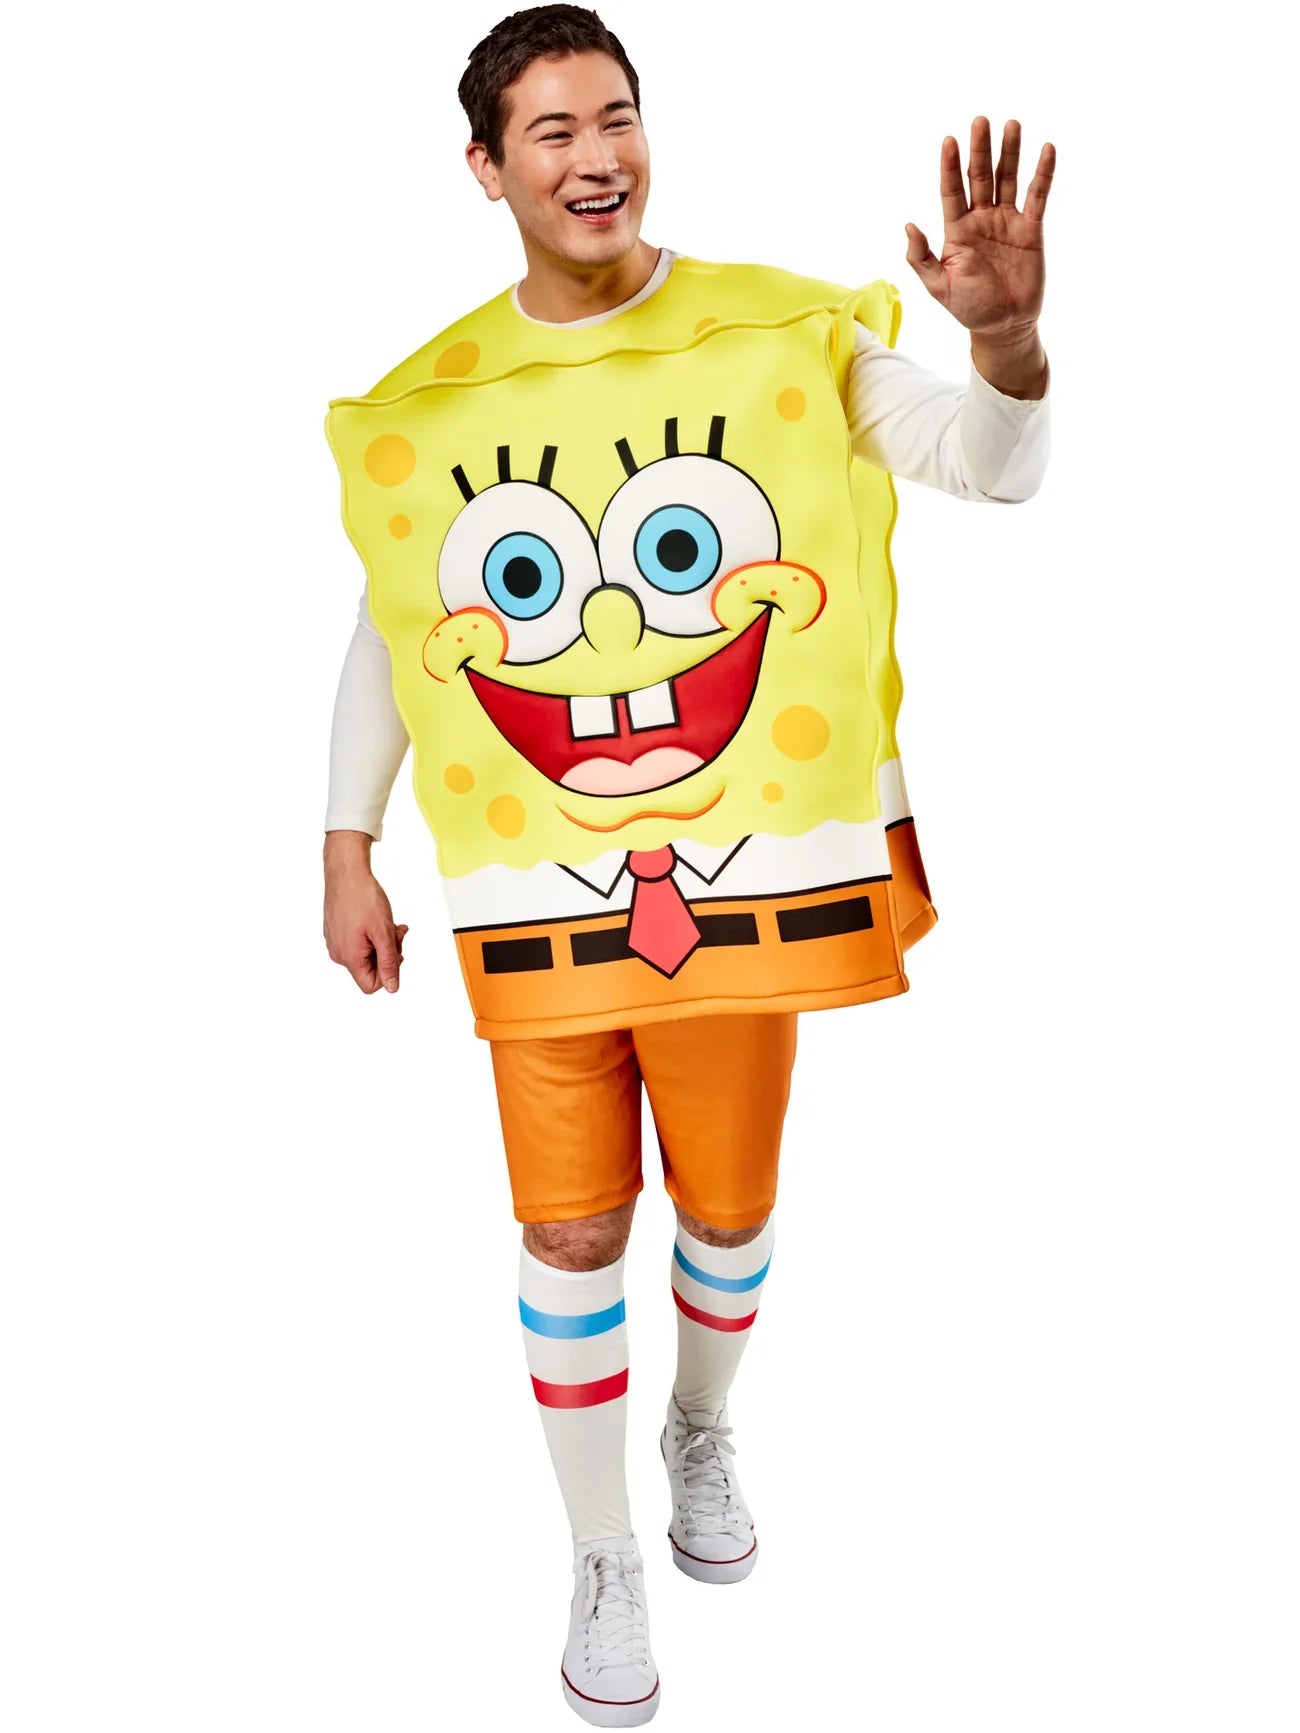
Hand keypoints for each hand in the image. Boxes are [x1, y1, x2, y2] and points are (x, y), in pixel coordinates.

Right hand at [323, 831, 407, 993]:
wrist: (346, 872)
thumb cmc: (362, 897)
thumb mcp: (383, 933)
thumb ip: (388, 963)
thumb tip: (392, 987)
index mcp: (349, 956)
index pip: (371, 985)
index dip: (388, 973)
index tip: (395, 952)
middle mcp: (338, 953)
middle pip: (370, 968)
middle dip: (388, 953)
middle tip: (396, 933)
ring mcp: (335, 941)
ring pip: (366, 953)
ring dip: (382, 941)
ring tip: (389, 923)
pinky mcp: (336, 930)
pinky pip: (358, 941)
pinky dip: (371, 933)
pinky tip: (377, 919)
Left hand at [904, 118, 1054, 339]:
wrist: (1003, 326)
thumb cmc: (969, 307)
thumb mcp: (939, 287)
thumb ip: (922, 258)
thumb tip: (909, 225)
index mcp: (957, 230)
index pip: (951, 190)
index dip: (949, 166)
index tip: (949, 141)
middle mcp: (981, 219)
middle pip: (981, 176)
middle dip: (980, 149)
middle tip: (980, 120)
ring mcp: (1007, 221)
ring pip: (1008, 179)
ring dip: (1010, 152)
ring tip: (1011, 124)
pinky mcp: (1031, 229)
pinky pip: (1038, 196)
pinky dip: (1043, 174)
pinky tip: (1046, 149)